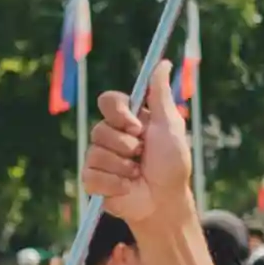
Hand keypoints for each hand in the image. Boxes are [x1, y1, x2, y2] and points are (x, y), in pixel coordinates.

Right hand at [84, 61, 192, 232]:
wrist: (164, 201)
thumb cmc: (172, 164)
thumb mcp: (169, 125)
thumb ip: (160, 94)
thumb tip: (163, 63)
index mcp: (127, 119)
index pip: (108, 101)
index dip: (118, 113)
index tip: (137, 126)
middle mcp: (111, 136)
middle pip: (99, 129)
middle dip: (125, 145)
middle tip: (141, 155)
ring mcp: (99, 159)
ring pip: (95, 153)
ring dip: (122, 166)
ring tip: (136, 173)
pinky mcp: (93, 181)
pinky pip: (91, 175)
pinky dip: (114, 183)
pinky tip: (126, 187)